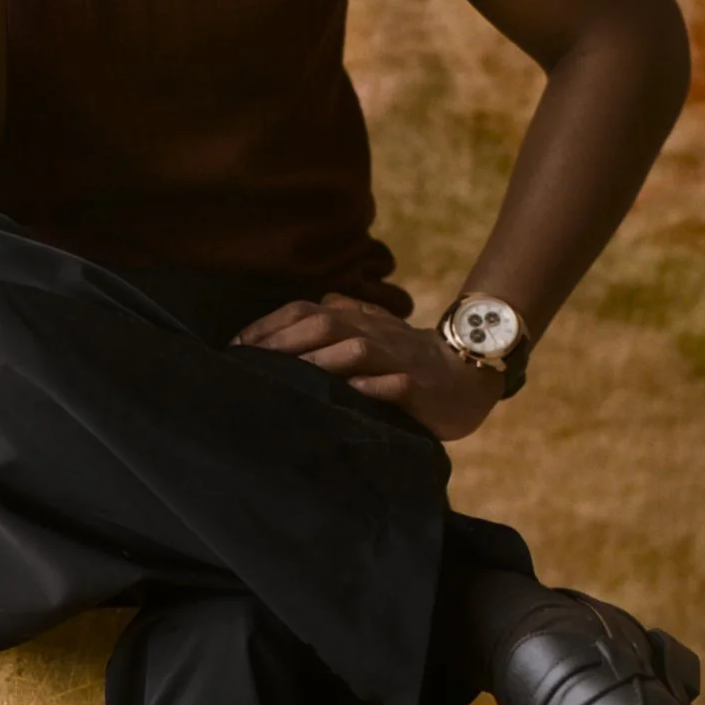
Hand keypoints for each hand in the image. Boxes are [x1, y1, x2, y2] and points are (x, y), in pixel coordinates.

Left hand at [234, 292, 503, 441]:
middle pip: (324, 323)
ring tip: (287, 378)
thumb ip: (341, 314)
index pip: (306, 311)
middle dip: (282, 341)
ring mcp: (397, 360)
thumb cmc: (408, 355)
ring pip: (355, 349)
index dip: (270, 325)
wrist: (468, 371)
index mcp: (357, 319)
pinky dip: (371, 388)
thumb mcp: (372, 328)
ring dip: (319, 361)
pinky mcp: (419, 388)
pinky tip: (348, 395)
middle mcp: (373, 333)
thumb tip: (302, 309)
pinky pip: (395, 385)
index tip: (236, 347)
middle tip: (248, 363)